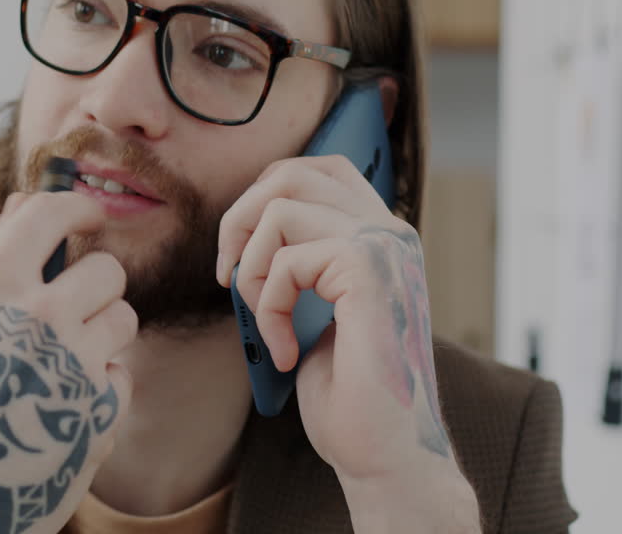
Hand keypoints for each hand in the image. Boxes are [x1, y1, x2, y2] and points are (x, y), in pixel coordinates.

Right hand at [0, 192, 137, 533]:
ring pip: (125, 318)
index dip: (80, 208)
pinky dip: (102, 391)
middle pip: (108, 270)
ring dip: (104, 340)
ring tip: (62, 369)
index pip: (51, 212)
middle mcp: (35, 314)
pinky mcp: (99, 406)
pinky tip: (64, 410)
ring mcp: (72, 360)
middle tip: (70, 318)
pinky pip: (123, 373)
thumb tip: (26, 198)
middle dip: (98, 292)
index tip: (89, 217)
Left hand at [216, 156, 478, 529]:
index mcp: (382, 236)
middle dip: (241, 221)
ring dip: (252, 268)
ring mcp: (384, 245)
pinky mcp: (368, 268)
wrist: (385, 453)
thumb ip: (303, 262)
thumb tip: (249, 232)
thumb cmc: (350, 395)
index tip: (242, 256)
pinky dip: (268, 307)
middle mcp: (390, 231)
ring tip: (265, 319)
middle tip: (231, 279)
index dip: (264, 195)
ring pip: (280, 207)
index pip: (318, 169)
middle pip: (292, 172)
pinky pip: (286, 259)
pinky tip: (285, 351)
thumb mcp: (318, 311)